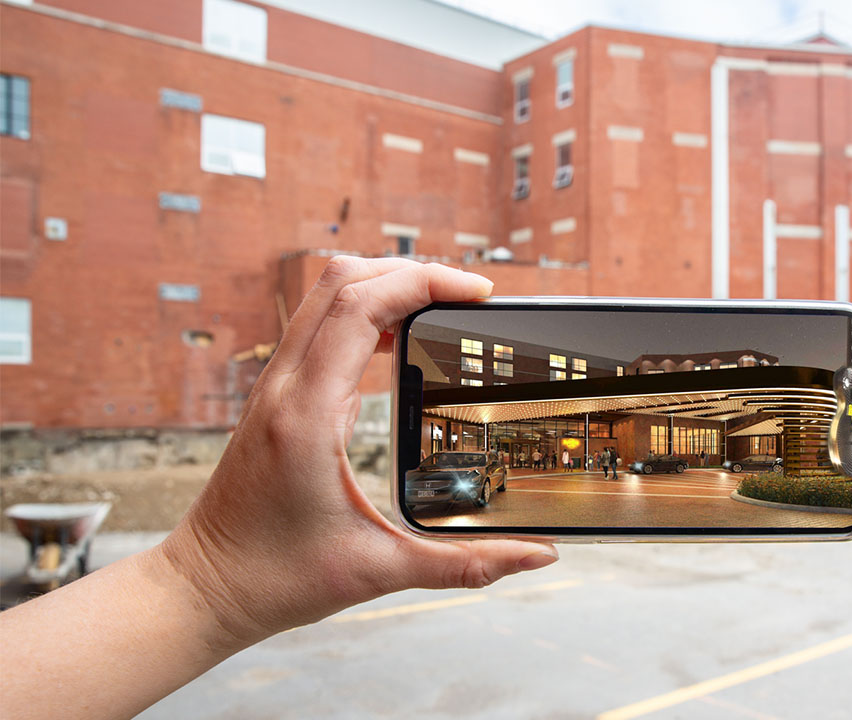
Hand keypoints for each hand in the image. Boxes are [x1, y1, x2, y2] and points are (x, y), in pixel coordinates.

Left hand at [161, 257, 558, 645]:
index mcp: (306, 415)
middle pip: (341, 280)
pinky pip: (316, 327)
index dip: (424, 282)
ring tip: (439, 308)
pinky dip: (362, 314)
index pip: (362, 308)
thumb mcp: (382, 572)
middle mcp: (284, 388)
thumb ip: (466, 564)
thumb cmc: (276, 581)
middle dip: (411, 272)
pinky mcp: (275, 398)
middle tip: (467, 296)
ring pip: (324, 295)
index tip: (477, 293)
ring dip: (383, 285)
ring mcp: (273, 388)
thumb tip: (538, 555)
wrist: (202, 590)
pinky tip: (398, 342)